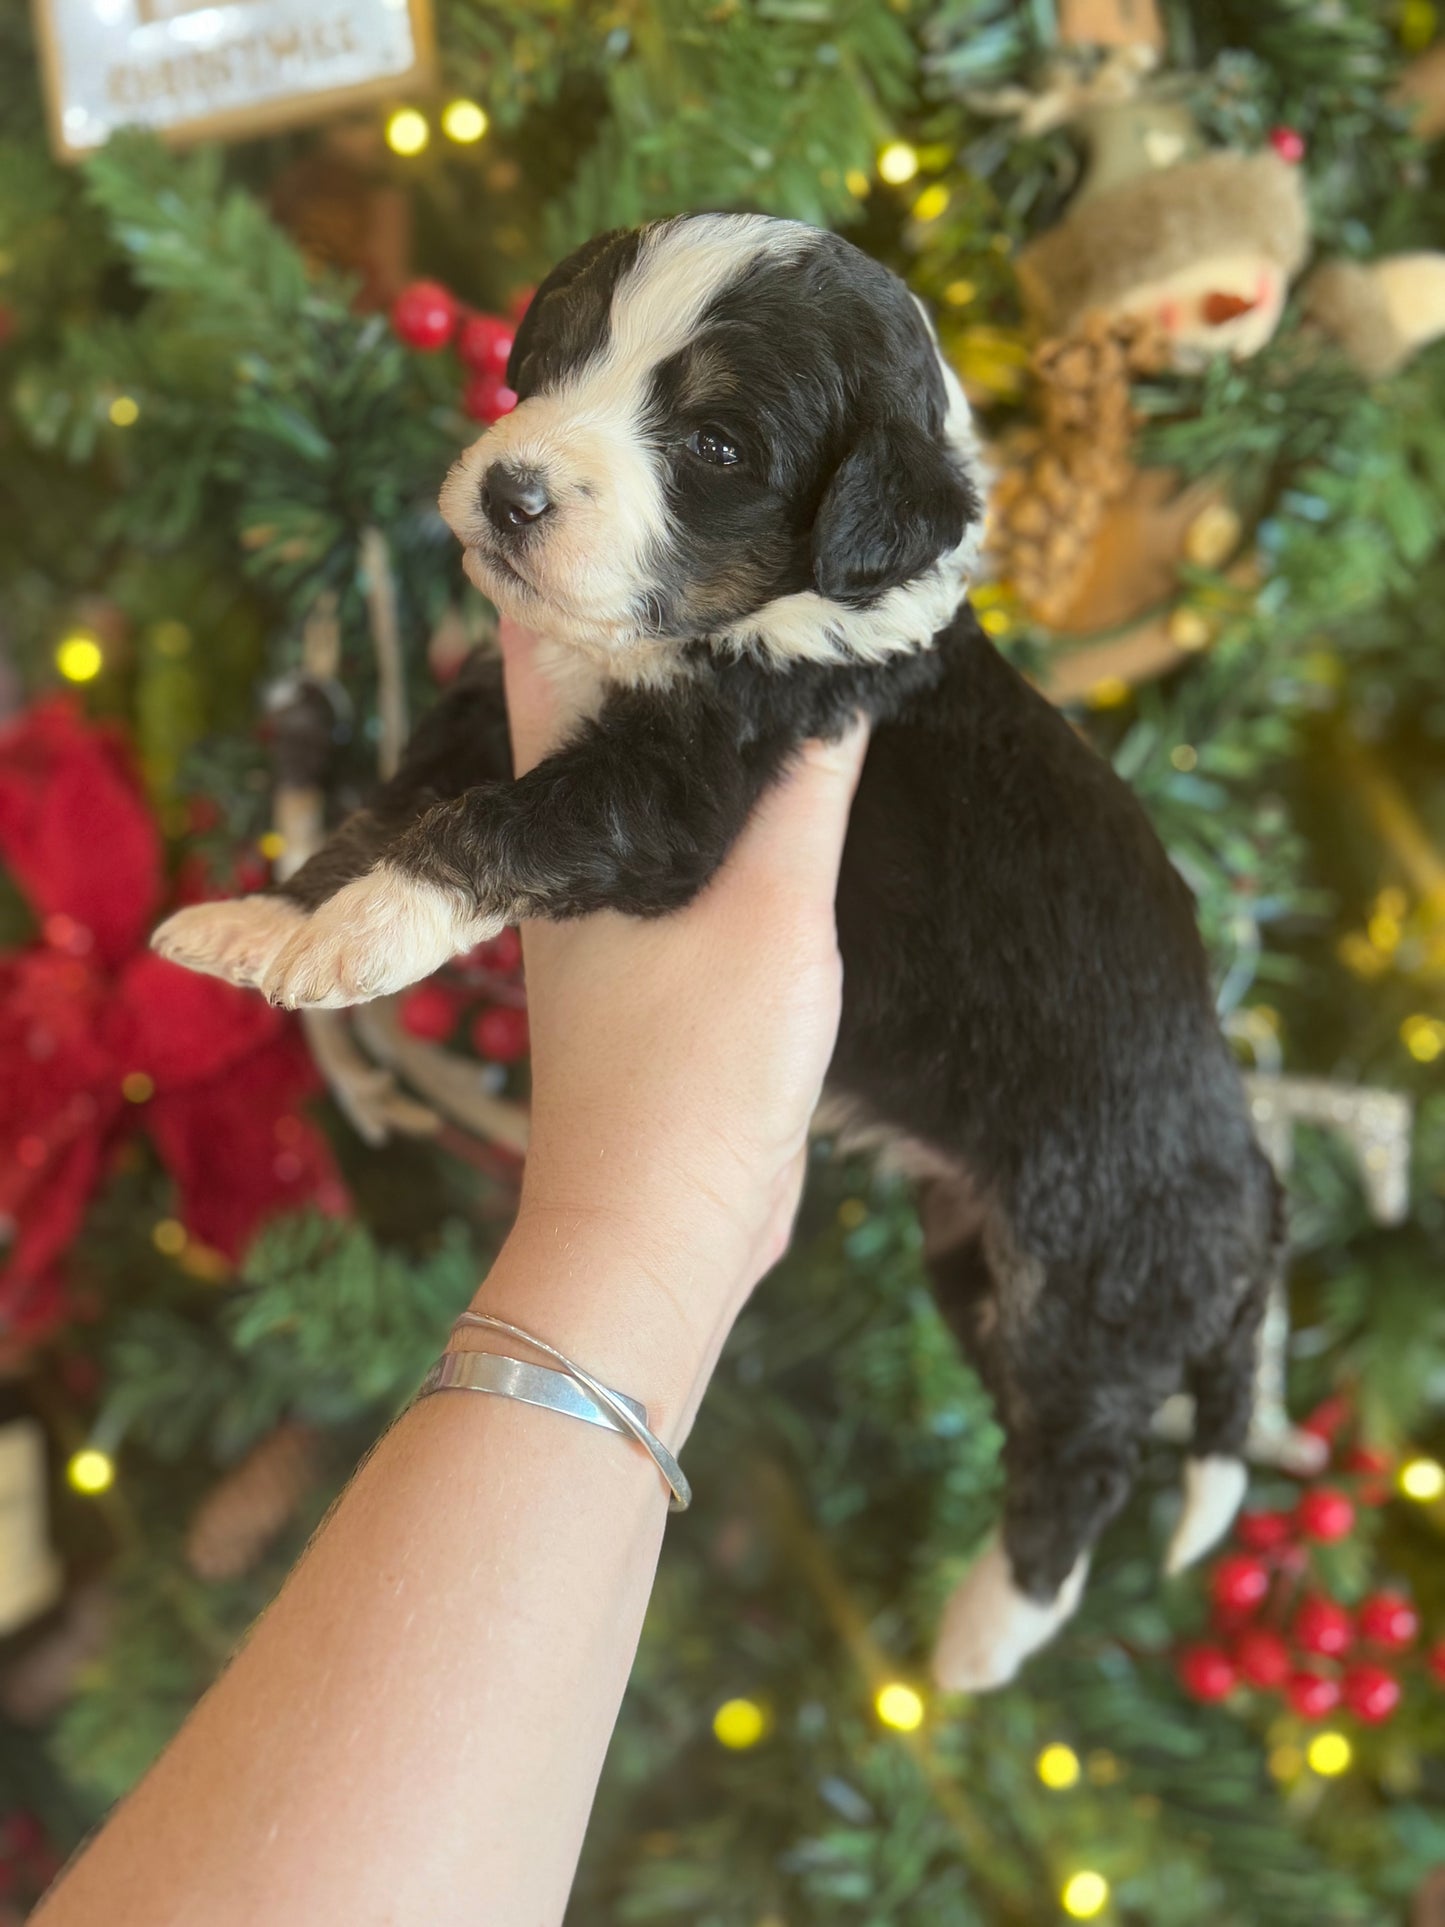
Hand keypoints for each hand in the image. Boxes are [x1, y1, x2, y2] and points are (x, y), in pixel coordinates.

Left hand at [464, 621, 866, 1437]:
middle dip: (661, 635)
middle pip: (601, 711)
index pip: (546, 656)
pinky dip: (732, 805)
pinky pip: (694, 854)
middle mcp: (581, 859)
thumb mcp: (772, 910)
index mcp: (573, 827)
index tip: (635, 494)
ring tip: (778, 644)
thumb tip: (830, 671)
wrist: (666, 1233)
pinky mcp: (663, 968)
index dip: (576, 572)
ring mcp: (618, 916)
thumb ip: (799, 792)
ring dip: (699, 723)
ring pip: (651, 785)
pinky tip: (791, 789)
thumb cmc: (697, 1070)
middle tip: (744, 555)